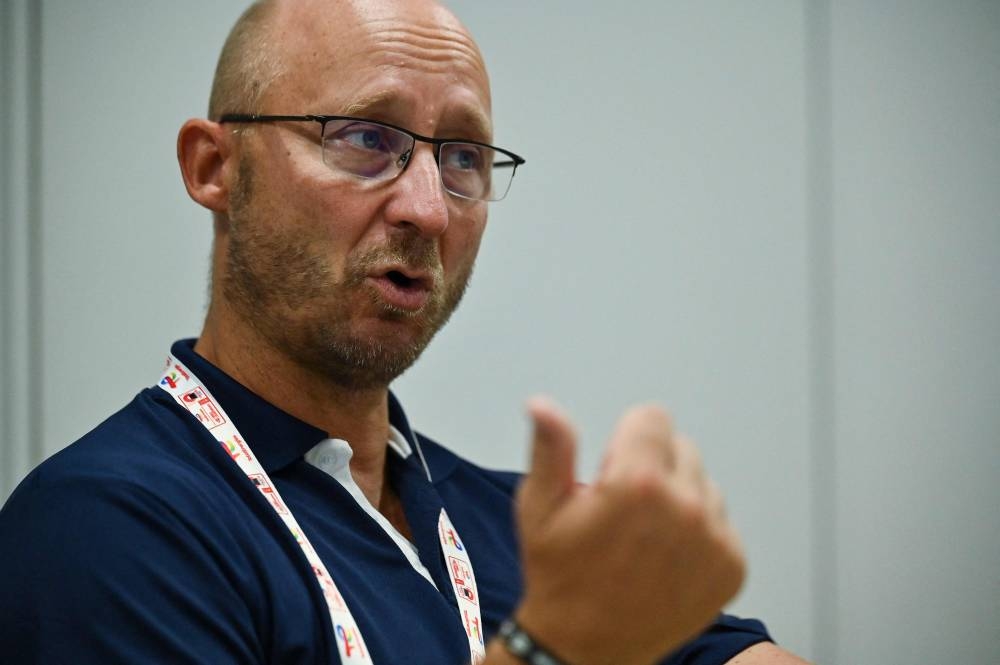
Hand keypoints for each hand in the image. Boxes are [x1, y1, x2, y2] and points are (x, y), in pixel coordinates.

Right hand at [511, 398, 745, 664]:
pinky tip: (665, 556)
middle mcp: (684, 507)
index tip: (609, 471)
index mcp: (637, 484)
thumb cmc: (559, 576)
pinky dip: (697, 533)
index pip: (653, 417)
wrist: (585, 648)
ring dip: (678, 499)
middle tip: (623, 509)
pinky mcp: (731, 565)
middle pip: (680, 447)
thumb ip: (551, 448)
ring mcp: (713, 539)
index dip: (625, 439)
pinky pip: (720, 522)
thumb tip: (543, 405)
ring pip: (702, 484)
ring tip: (644, 535)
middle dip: (652, 466)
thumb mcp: (540, 507)